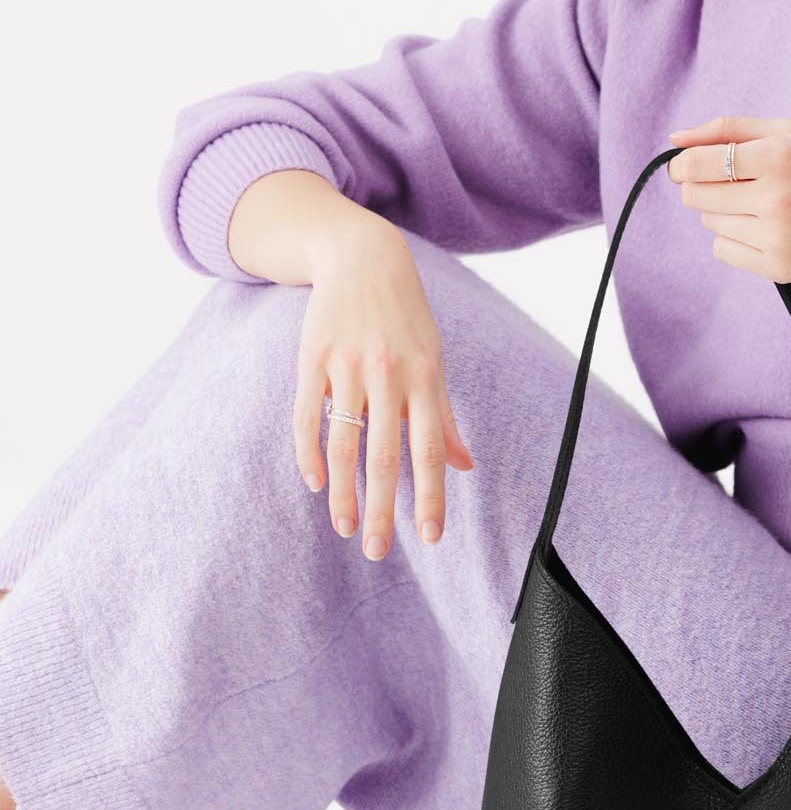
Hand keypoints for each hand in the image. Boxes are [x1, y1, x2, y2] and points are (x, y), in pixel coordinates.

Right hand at [294, 217, 473, 559]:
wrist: (364, 258)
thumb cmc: (407, 320)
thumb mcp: (435, 361)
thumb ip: (444, 418)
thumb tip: (464, 467)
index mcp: (426, 380)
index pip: (428, 451)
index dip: (430, 496)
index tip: (430, 537)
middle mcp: (388, 376)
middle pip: (383, 457)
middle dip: (380, 509)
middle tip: (375, 550)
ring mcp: (347, 368)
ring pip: (343, 444)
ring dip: (342, 493)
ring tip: (343, 528)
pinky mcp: (312, 360)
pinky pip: (306, 416)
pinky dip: (309, 454)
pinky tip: (316, 484)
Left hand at [666, 115, 790, 344]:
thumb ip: (730, 129)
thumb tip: (675, 139)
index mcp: (779, 156)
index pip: (698, 164)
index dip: (682, 166)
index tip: (684, 168)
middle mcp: (777, 197)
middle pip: (697, 197)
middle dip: (702, 189)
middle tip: (732, 185)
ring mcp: (777, 237)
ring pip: (710, 224)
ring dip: (724, 213)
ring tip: (762, 206)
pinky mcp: (779, 267)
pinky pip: (724, 251)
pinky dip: (734, 240)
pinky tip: (765, 230)